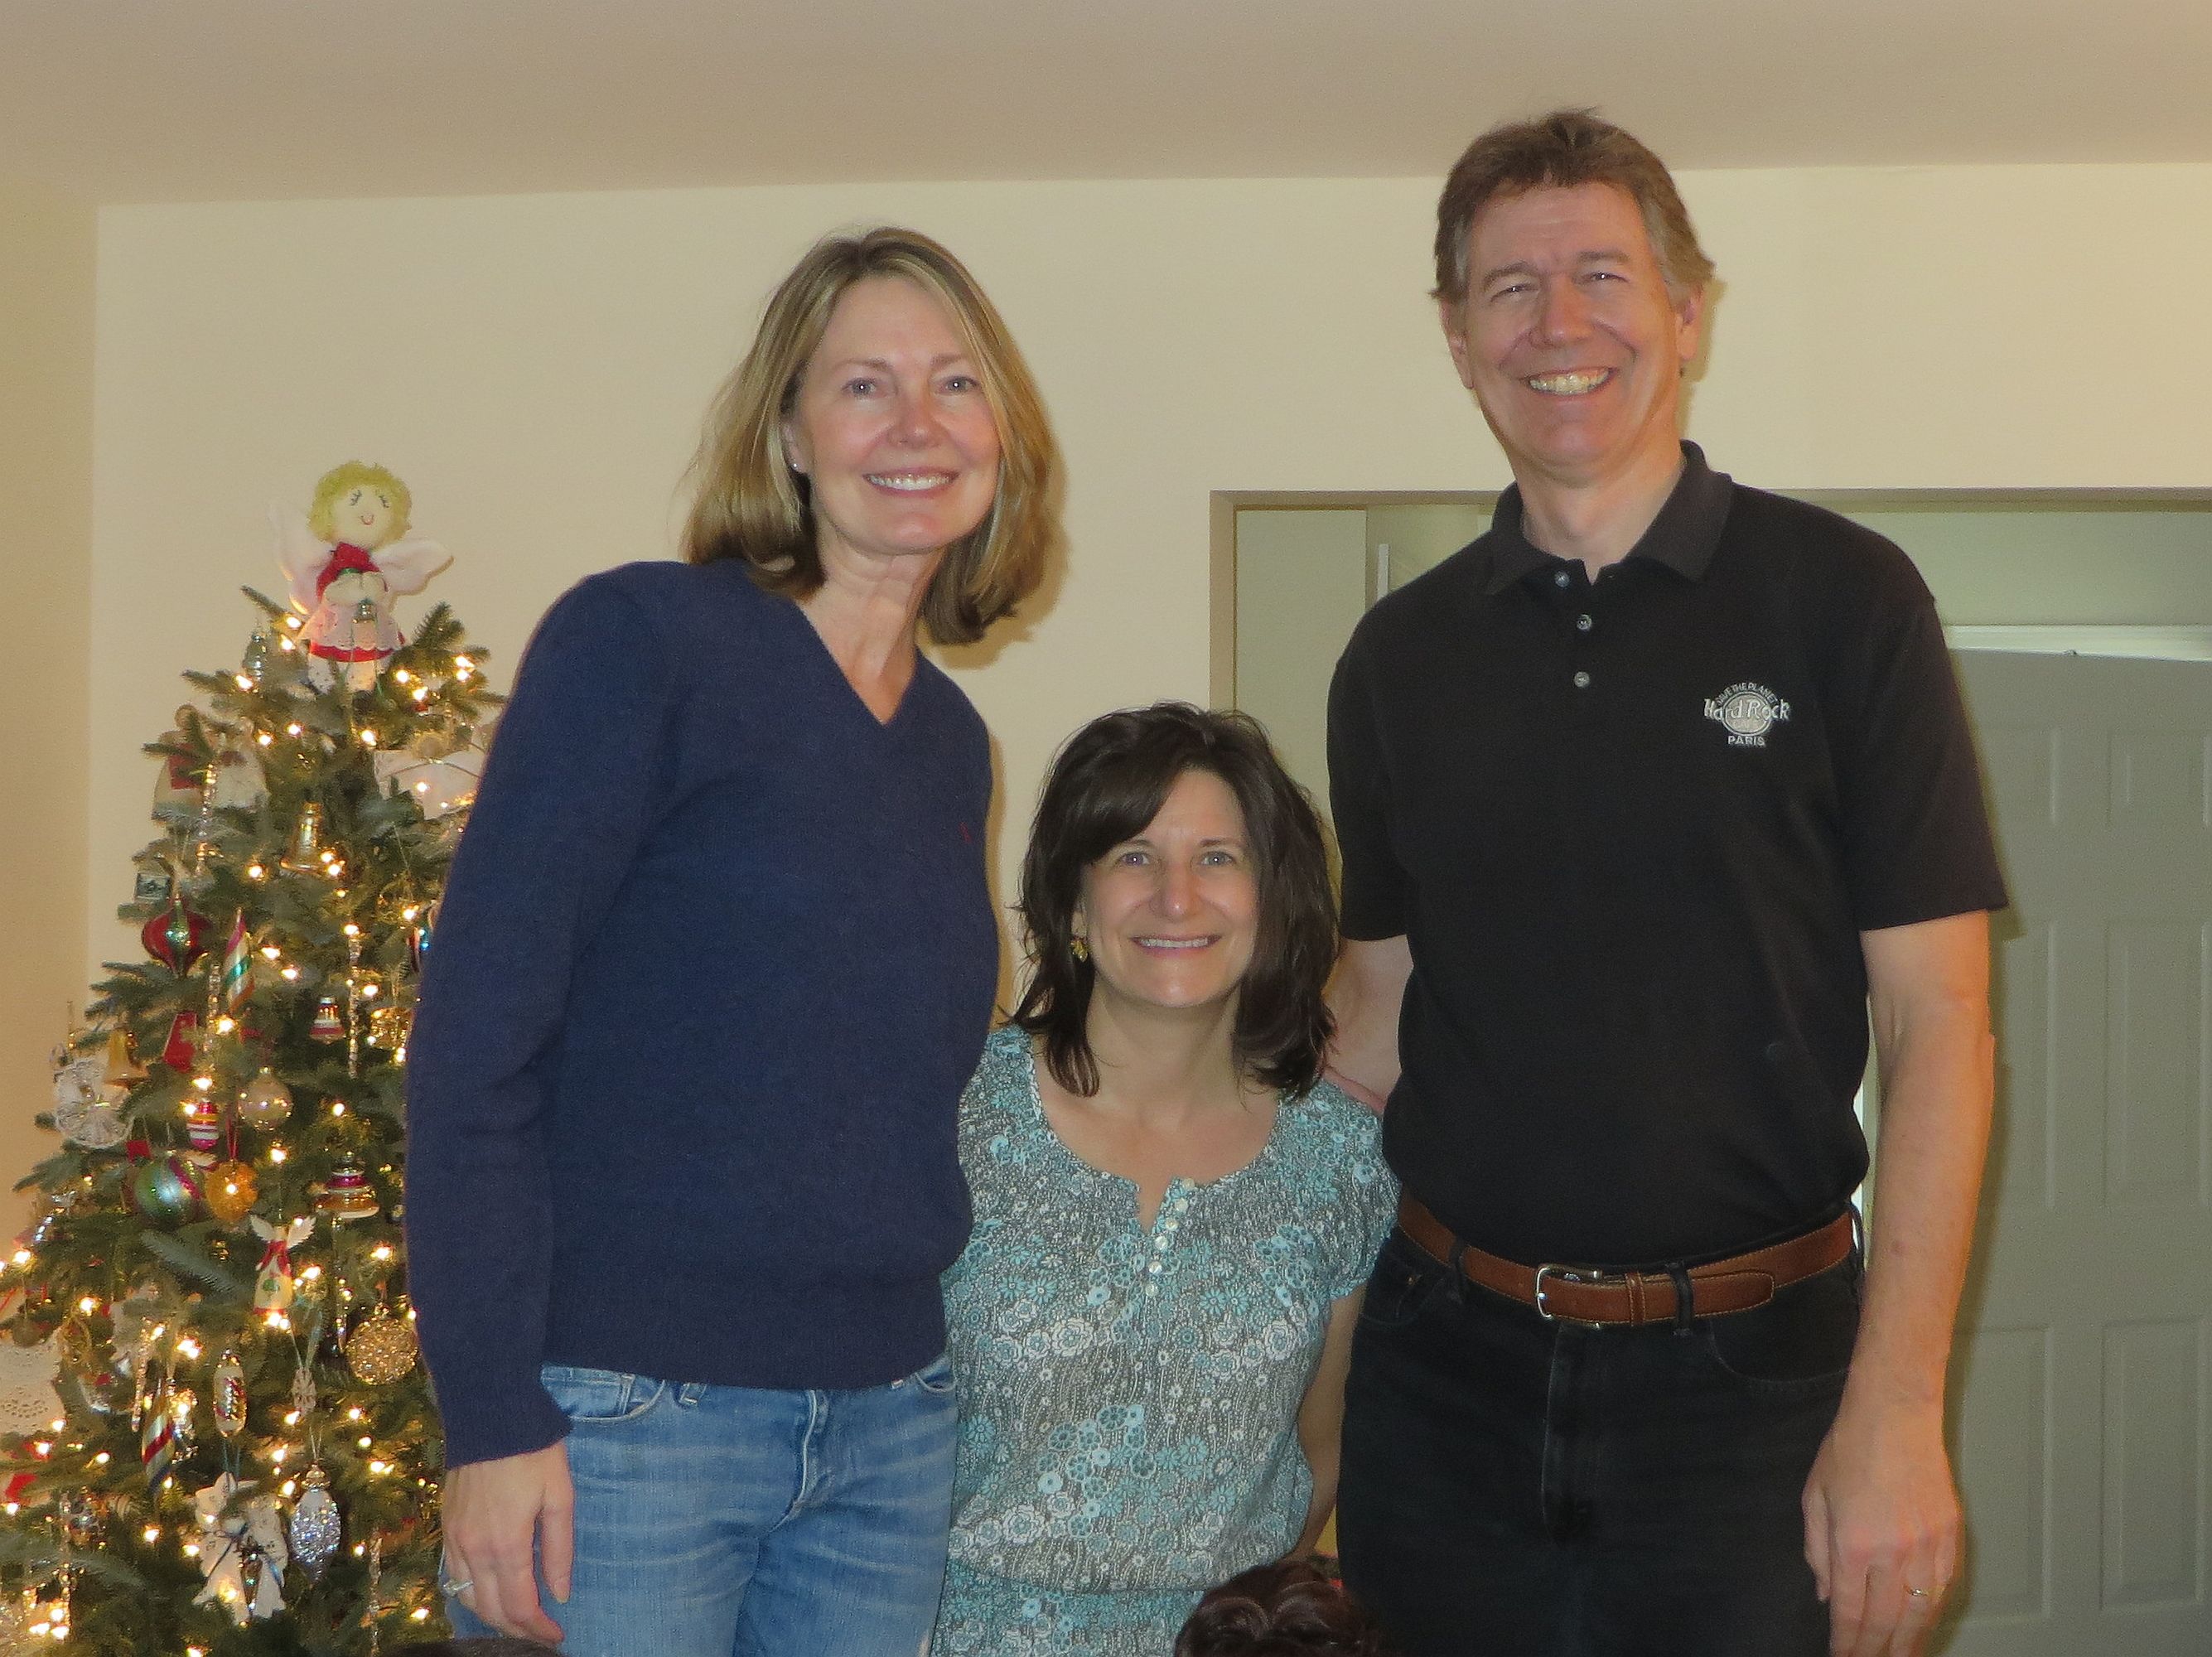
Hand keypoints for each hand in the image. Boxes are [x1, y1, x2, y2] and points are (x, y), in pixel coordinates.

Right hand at [440, 1441, 573, 1642]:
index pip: (520, 1607)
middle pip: (492, 1611)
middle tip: (541, 1632)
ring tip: (519, 1618)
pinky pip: (453, 1577)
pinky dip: (471, 1594)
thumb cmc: (534, 1453)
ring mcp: (455, 1540)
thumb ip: (559, 1550)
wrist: (490, 1416)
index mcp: (506, 1545)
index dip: (538, 1629)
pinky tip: (489, 1592)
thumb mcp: (560, 1497)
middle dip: (518, 1629)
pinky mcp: (446, 1528)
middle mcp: (474, 1551)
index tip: (557, 1635)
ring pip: (468, 1598)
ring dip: (493, 1616)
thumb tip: (560, 1594)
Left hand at [1802, 1391, 1957, 1655]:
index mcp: (1853, 1544)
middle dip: (1877, 1650)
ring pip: (1922, 1611)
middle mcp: (1893, 1552)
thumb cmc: (1848, 1449)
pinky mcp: (1952, 1535)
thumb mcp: (1814, 1497)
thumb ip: (1817, 1551)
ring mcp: (1928, 1546)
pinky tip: (1924, 1624)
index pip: (1850, 1611)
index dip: (1847, 1642)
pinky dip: (1934, 1611)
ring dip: (1911, 1642)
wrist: (1895, 1414)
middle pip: (1888, 1621)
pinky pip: (1944, 1587)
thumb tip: (1826, 1595)